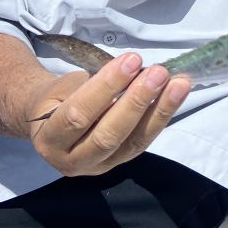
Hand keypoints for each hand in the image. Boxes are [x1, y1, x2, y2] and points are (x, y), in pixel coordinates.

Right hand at [25, 52, 189, 175]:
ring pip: (132, 142)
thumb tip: (132, 72)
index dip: (106, 87)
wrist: (51, 123)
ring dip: (159, 111)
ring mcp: (99, 166)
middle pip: (108, 135)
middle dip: (136, 102)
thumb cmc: (58, 98)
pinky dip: (162, 116)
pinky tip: (177, 95)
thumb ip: (91, 84)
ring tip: (178, 84)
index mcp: (49, 139)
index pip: (78, 114)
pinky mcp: (120, 163)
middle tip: (158, 73)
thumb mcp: (62, 87)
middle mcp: (72, 161)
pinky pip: (143, 141)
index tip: (132, 60)